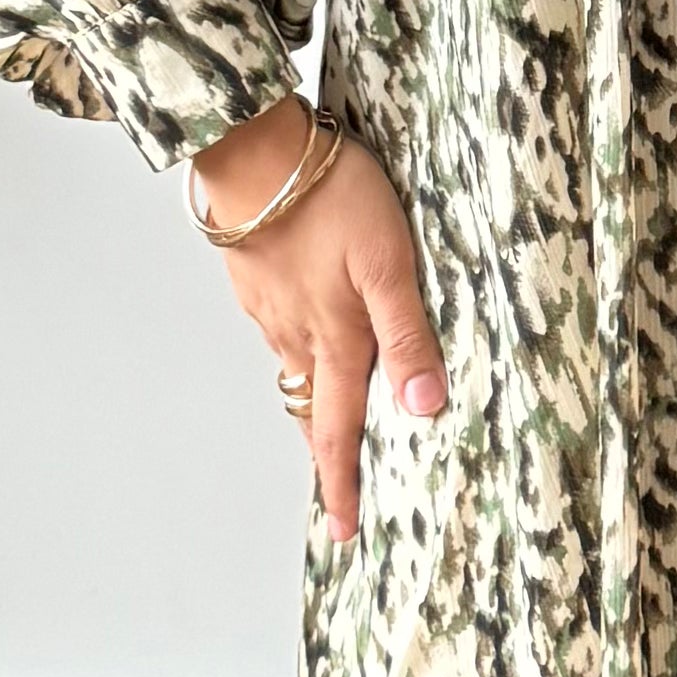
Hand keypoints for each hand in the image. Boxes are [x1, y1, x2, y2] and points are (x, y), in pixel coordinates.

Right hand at [194, 96, 446, 545]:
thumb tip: (424, 408)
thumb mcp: (389, 264)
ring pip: (295, 363)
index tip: (345, 530)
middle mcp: (294, 333)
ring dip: (314, 389)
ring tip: (335, 399)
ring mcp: (266, 305)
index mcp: (334, 339)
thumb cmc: (328, 196)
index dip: (342, 484)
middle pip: (311, 405)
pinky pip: (279, 323)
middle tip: (338, 477)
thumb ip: (408, 336)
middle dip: (326, 447)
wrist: (252, 145)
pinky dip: (298, 338)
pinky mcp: (252, 273)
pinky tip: (311, 318)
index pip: (338, 430)